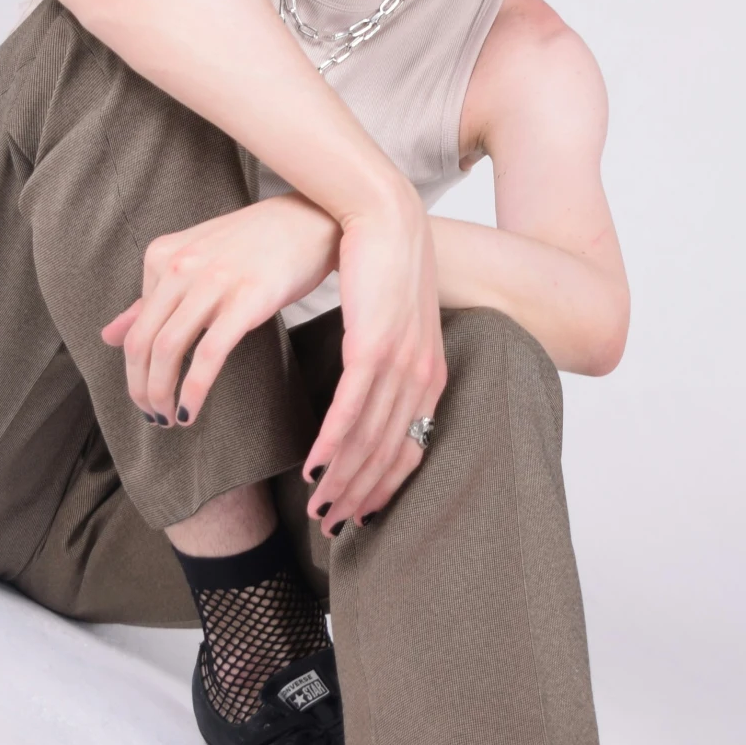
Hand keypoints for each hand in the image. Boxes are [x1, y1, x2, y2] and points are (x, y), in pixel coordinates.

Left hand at [101, 196, 338, 422]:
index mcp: (162, 256)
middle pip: (142, 342)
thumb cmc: (255, 244)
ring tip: (169, 418)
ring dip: (161, 394)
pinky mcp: (248, 300)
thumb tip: (108, 335)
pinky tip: (191, 411)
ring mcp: (213, 281)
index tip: (146, 393)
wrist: (311, 219)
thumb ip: (152, 298)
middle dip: (140, 388)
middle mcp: (181, 266)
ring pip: (167, 350)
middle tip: (151, 416)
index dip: (134, 369)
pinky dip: (193, 390)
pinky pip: (208, 355)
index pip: (135, 326)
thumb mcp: (195, 262)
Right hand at [302, 186, 445, 536]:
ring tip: (317, 509)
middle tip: (331, 528)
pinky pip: (352, 407)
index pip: (409, 450)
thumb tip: (363, 395)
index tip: (356, 517)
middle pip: (390, 455)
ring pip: (371, 439)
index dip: (382, 490)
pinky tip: (315, 467)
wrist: (385, 215)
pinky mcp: (375, 345)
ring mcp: (402, 364)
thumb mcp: (391, 326)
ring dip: (342, 481)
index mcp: (430, 377)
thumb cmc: (382, 270)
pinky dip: (333, 443)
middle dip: (360, 498)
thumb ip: (383, 365)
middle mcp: (422, 378)